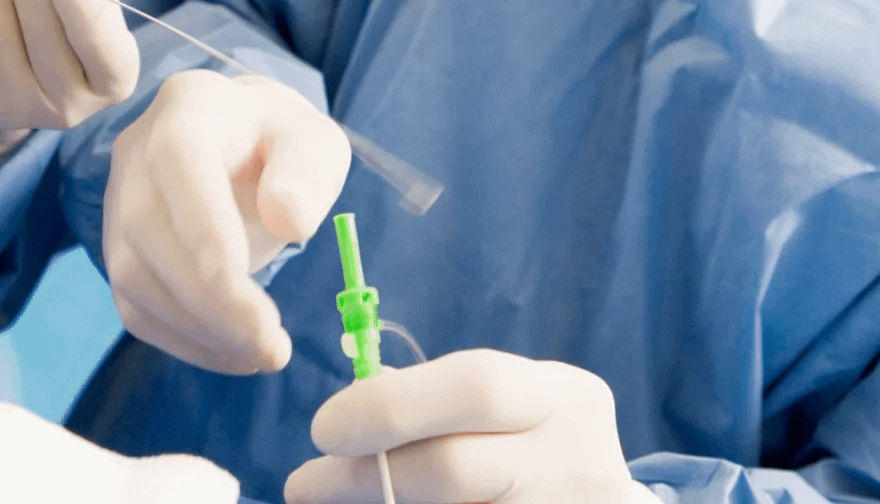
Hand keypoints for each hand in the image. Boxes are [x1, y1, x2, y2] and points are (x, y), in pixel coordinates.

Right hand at [103, 69, 348, 374]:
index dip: (206, 234)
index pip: (178, 162)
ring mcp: (117, 199)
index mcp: (188, 107)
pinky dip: (182, 340)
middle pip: (146, 229)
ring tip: (262, 353)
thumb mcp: (315, 141)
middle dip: (209, 302)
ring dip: (197, 329)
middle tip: (272, 348)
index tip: (254, 304)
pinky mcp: (117, 246)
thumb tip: (287, 219)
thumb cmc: (281, 143)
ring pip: (131, 275)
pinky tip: (232, 352)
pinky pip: (132, 304)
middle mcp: (136, 150)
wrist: (239, 142)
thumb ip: (308, 172)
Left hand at [284, 350, 657, 503]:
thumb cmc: (534, 445)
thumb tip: (348, 413)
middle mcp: (575, 461)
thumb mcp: (513, 407)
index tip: (323, 428)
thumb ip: (440, 400)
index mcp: (566, 399)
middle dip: (363, 475)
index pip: (476, 387)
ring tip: (328, 502)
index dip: (390, 406)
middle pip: (452, 468)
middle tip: (303, 484)